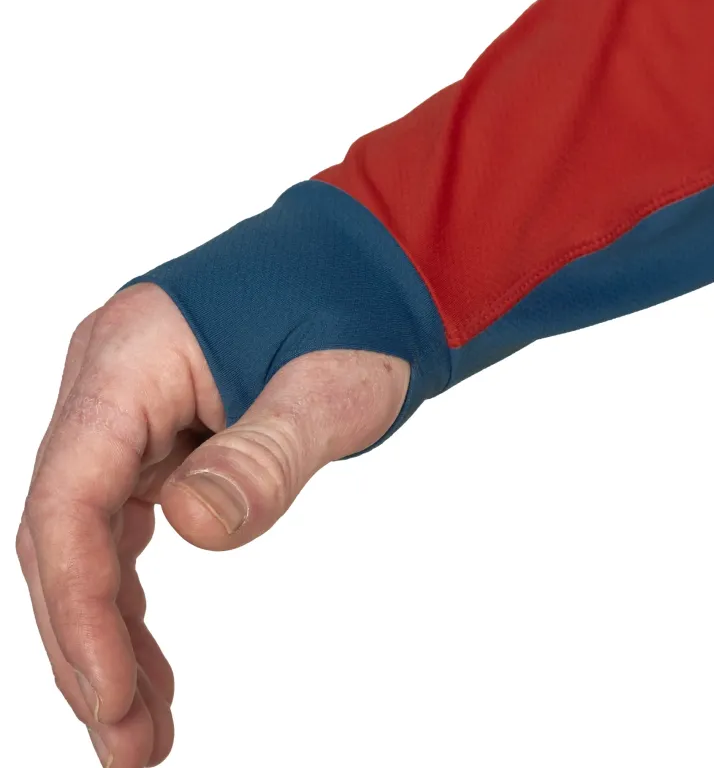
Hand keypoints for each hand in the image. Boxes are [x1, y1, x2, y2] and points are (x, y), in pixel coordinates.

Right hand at [16, 283, 408, 766]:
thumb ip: (264, 455)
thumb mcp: (327, 386)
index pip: (67, 500)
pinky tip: (147, 646)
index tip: (113, 704)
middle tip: (132, 745)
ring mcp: (131, 405)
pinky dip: (132, 588)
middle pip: (66, 529)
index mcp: (130, 358)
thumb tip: (191, 527)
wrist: (369, 272)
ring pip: (91, 533)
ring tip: (144, 720)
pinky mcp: (160, 427)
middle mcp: (111, 381)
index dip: (79, 609)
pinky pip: (124, 517)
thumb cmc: (354, 311)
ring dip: (109, 627)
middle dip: (89, 642)